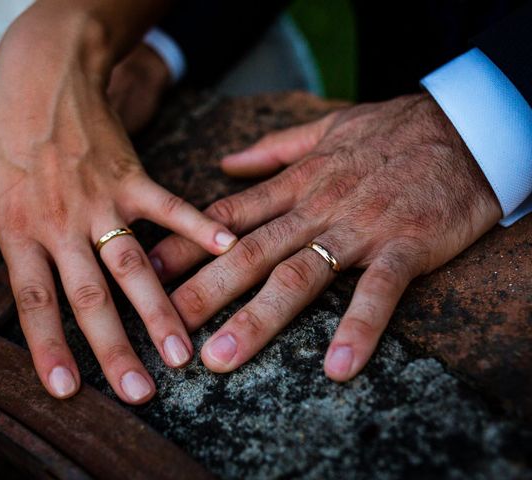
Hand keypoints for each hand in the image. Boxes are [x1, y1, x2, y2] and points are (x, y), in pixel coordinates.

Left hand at [0, 6, 235, 403]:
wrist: (41, 77)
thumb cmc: (5, 137)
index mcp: (21, 232)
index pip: (35, 302)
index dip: (48, 348)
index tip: (68, 390)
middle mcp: (62, 223)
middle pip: (89, 295)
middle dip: (114, 348)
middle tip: (140, 392)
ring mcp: (101, 200)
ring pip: (132, 262)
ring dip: (158, 309)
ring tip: (181, 351)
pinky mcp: (133, 176)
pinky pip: (168, 206)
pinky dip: (197, 226)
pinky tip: (226, 248)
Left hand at [149, 94, 500, 380]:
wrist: (463, 126)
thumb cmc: (392, 131)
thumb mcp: (326, 127)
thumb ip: (274, 150)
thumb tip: (227, 164)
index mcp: (297, 184)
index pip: (228, 217)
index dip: (184, 244)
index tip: (147, 270)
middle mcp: (318, 208)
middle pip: (250, 253)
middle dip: (203, 290)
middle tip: (164, 326)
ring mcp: (359, 228)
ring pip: (299, 275)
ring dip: (258, 318)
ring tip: (221, 356)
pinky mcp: (406, 245)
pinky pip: (378, 290)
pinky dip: (359, 326)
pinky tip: (338, 367)